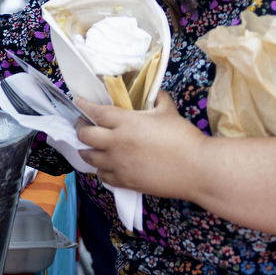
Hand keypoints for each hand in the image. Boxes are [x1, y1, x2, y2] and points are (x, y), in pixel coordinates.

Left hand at [75, 92, 205, 197]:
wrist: (197, 169)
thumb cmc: (183, 138)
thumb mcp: (169, 112)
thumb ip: (158, 100)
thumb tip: (156, 93)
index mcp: (125, 122)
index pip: (95, 112)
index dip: (83, 106)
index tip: (77, 102)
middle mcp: (115, 142)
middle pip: (84, 135)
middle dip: (80, 128)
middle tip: (82, 125)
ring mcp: (117, 164)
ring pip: (89, 157)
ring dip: (86, 150)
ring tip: (89, 146)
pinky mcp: (124, 181)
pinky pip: (102, 176)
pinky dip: (101, 170)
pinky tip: (105, 166)